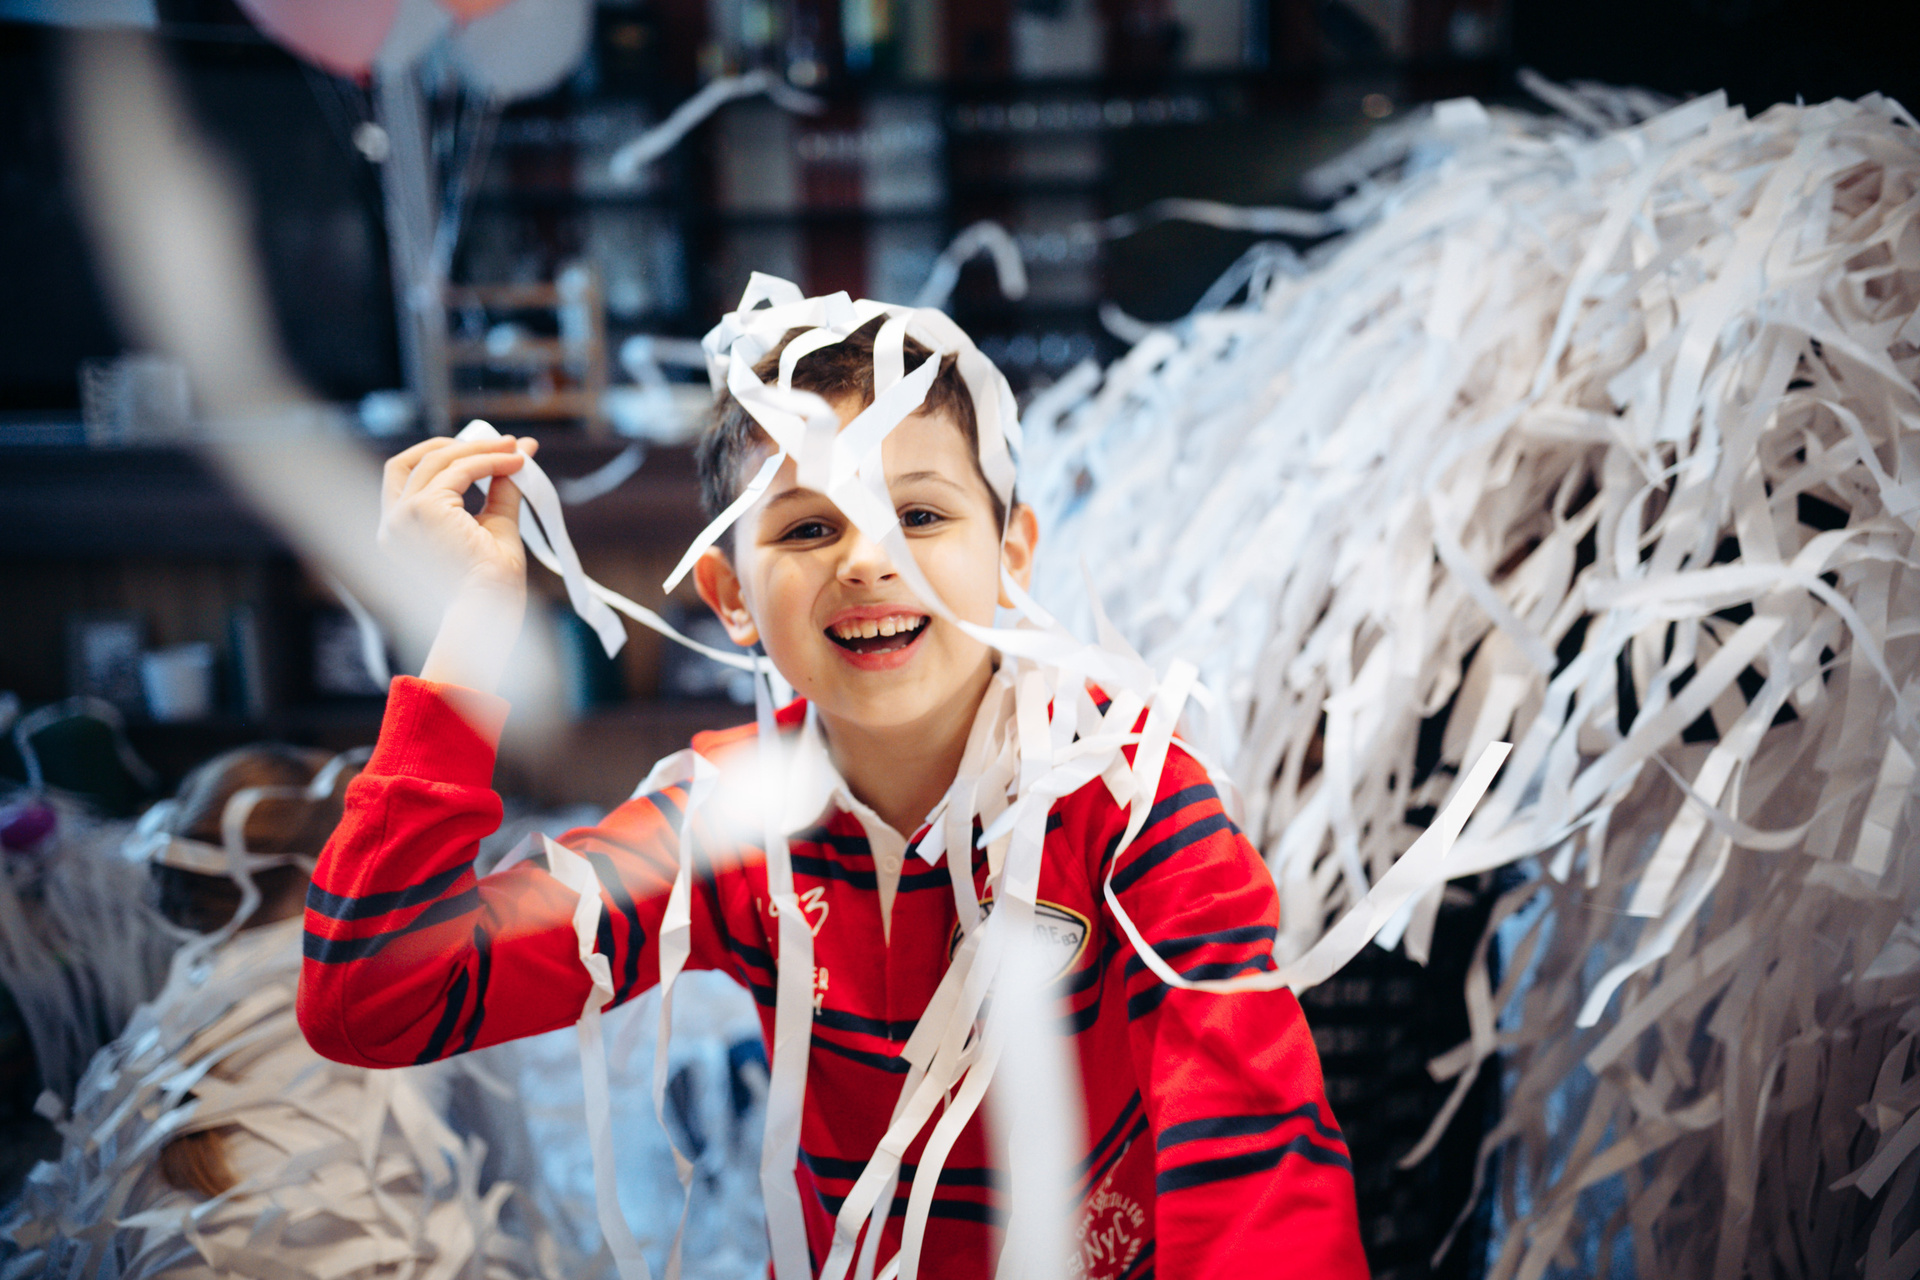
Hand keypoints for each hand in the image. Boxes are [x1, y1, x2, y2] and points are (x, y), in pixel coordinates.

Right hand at [379, 434, 538, 692]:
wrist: (490, 610)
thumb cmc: (492, 585)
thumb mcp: (494, 525)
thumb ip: (501, 489)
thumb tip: (522, 450)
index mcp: (398, 531)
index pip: (408, 478)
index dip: (447, 458)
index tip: (490, 451)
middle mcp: (390, 523)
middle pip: (411, 461)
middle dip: (457, 446)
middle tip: (501, 443)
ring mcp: (402, 515)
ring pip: (436, 459)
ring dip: (480, 450)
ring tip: (515, 451)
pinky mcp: (422, 509)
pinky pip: (460, 470)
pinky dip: (489, 461)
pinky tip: (516, 463)